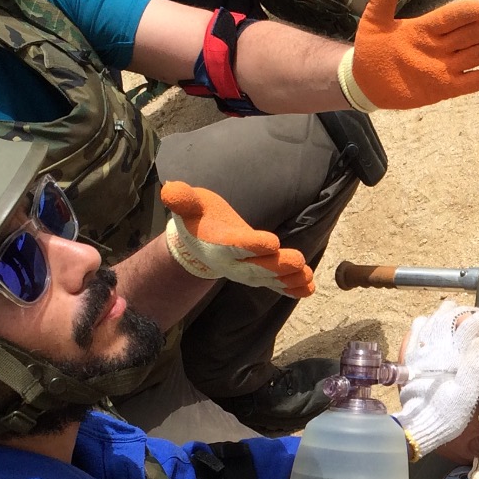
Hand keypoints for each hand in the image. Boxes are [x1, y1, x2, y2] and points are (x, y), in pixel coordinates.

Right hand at [160, 183, 312, 296]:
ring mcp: (248, 272)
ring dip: (290, 278)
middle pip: (258, 266)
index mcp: (219, 244)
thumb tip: (169, 190)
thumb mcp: (189, 205)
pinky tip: (308, 288)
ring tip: (307, 276)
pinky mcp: (260, 275)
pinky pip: (276, 285)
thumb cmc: (198, 218)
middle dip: (278, 265)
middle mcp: (234, 263)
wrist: (199, 244)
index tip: (271, 242)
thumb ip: (183, 200)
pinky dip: (291, 288)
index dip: (252, 244)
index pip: (236, 246)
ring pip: (270, 278)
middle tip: (298, 261)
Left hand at [341, 0, 478, 111]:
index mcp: (424, 28)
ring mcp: (442, 67)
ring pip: (471, 57)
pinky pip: (467, 84)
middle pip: (467, 36)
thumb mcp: (373, 20)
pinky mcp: (443, 88)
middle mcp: (438, 46)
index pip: (448, 18)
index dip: (462, 14)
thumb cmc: (372, 47)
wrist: (367, 79)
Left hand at [394, 296, 478, 458]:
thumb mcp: (467, 394)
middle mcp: (434, 347)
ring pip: (433, 320)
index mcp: (451, 354)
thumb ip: (475, 365)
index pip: (471, 326)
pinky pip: (415, 333)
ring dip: (447, 313)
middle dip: (469, 312)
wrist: (418, 425)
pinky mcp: (410, 358)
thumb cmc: (446, 413)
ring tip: (458, 311)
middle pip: (451, 317)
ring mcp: (420, 351)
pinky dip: (424, 323)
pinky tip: (430, 323)